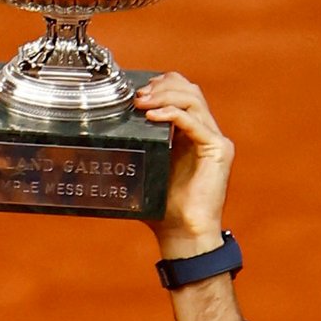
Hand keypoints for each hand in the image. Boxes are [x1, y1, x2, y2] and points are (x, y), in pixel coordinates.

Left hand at [134, 73, 233, 256]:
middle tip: (137, 95)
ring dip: (165, 96)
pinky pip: (195, 122)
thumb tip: (102, 137)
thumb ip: (136, 150)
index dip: (161, 85)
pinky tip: (152, 116)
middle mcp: (206, 132)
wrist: (183, 235)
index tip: (136, 91)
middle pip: (190, 89)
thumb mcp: (144, 171)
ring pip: (193, 99)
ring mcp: (215, 140)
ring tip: (141, 103)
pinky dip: (172, 114)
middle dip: (162, 85)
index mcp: (191, 134)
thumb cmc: (163, 210)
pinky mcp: (218, 150)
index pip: (182, 93)